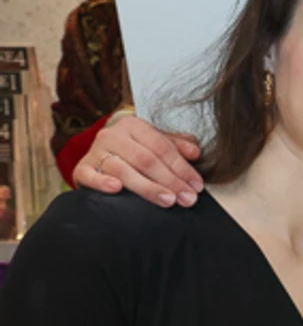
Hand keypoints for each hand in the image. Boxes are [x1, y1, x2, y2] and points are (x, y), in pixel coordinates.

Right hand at [76, 113, 203, 204]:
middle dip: (170, 181)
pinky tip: (116, 189)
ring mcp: (95, 152)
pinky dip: (102, 182)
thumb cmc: (135, 151)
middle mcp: (112, 136)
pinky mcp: (81, 168)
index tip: (196, 186)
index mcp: (133, 126)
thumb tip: (195, 152)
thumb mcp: (156, 143)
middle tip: (187, 199)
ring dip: (147, 187)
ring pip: (122, 169)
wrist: (101, 156)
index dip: (182, 167)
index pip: (162, 147)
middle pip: (145, 160)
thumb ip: (176, 146)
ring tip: (167, 200)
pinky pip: (89, 175)